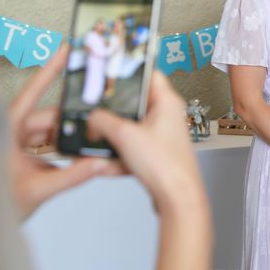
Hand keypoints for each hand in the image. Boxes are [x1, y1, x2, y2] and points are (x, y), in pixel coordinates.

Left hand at [8, 44, 122, 219]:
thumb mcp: (36, 190)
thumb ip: (71, 177)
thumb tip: (97, 163)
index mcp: (7, 130)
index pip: (33, 93)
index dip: (51, 70)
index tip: (65, 52)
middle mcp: (12, 133)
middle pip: (49, 116)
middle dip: (73, 119)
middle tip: (97, 116)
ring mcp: (19, 146)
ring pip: (52, 133)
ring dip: (70, 138)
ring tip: (90, 138)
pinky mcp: (26, 159)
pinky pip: (51, 148)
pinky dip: (66, 151)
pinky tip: (79, 155)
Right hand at [86, 71, 207, 213]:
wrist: (177, 199)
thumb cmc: (166, 166)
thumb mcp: (125, 135)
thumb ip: (102, 121)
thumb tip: (92, 119)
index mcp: (167, 102)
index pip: (148, 73)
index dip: (127, 70)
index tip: (108, 70)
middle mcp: (166, 115)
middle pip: (133, 102)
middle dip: (112, 109)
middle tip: (94, 108)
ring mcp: (161, 135)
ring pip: (129, 128)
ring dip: (111, 136)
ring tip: (96, 140)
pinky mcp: (155, 153)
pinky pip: (131, 148)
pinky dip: (118, 155)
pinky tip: (105, 165)